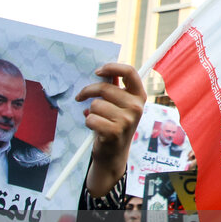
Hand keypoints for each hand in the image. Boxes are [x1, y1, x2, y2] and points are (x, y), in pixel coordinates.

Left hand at [76, 63, 146, 196]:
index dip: (112, 68)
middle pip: (105, 88)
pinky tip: (95, 127)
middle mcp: (136, 107)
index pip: (129, 72)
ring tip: (97, 119)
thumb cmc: (114, 124)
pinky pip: (91, 118)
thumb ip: (115, 88)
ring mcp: (127, 120)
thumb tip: (104, 72)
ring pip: (95, 104)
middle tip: (81, 96)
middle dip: (88, 91)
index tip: (98, 72)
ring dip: (90, 111)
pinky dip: (88, 122)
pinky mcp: (115, 132)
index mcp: (139, 96)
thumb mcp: (120, 105)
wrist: (114, 153)